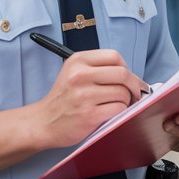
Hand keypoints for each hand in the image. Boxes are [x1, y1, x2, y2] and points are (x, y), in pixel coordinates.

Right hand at [32, 49, 146, 148]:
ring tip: (119, 104)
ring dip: (127, 100)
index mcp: (78, 61)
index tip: (128, 77)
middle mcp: (80, 75)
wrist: (44, 122)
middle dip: (134, 84)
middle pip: (122, 74)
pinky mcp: (89, 115)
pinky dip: (121, 111)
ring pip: (123, 93)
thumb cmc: (64, 98)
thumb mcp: (73, 72)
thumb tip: (130, 74)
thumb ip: (98, 68)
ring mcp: (84, 95)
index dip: (126, 67)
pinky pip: (118, 108)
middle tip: (135, 92)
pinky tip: (112, 112)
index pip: (114, 56)